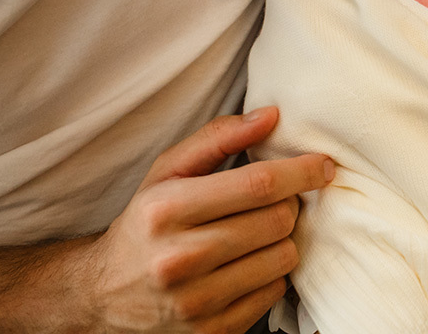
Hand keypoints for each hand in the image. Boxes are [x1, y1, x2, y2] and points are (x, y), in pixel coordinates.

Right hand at [76, 107, 332, 332]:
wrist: (104, 293)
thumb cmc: (145, 222)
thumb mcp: (167, 172)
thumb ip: (218, 138)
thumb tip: (271, 116)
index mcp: (166, 210)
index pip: (257, 185)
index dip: (300, 172)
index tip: (323, 165)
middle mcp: (178, 259)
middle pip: (276, 221)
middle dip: (290, 204)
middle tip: (278, 200)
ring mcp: (195, 302)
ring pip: (283, 258)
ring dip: (283, 239)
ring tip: (259, 232)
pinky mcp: (211, 333)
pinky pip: (274, 293)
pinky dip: (272, 273)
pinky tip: (249, 263)